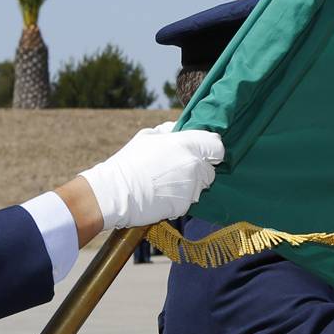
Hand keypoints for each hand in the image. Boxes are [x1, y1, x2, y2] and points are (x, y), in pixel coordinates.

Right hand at [81, 122, 223, 227]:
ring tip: (166, 183)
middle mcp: (194, 165)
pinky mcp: (185, 205)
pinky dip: (180, 199)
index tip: (202, 153)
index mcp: (187, 144)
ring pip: (201, 186)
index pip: (217, 146)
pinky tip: (163, 195)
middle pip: (210, 169)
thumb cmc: (130, 162)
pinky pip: (189, 201)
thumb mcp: (148, 136)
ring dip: (190, 185)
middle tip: (177, 170)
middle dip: (199, 170)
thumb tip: (180, 128)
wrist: (116, 192)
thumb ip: (169, 131)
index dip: (211, 150)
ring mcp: (191, 187)